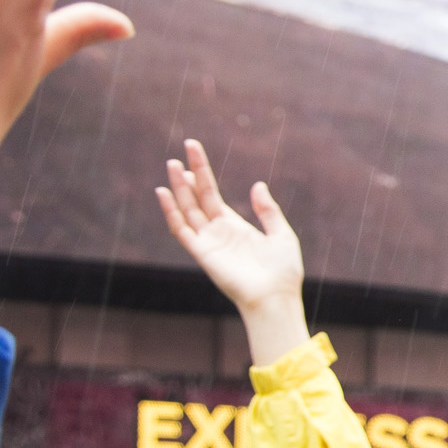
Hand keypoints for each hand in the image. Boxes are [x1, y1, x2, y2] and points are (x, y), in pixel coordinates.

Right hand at [155, 141, 308, 365]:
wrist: (276, 298)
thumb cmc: (283, 271)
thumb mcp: (281, 234)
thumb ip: (268, 210)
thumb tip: (257, 184)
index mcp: (234, 226)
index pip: (211, 195)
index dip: (202, 173)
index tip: (193, 149)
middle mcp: (217, 232)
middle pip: (196, 198)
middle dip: (188, 175)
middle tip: (180, 152)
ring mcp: (208, 242)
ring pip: (187, 209)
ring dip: (178, 188)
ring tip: (172, 164)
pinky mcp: (202, 253)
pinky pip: (181, 230)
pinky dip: (171, 212)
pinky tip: (164, 193)